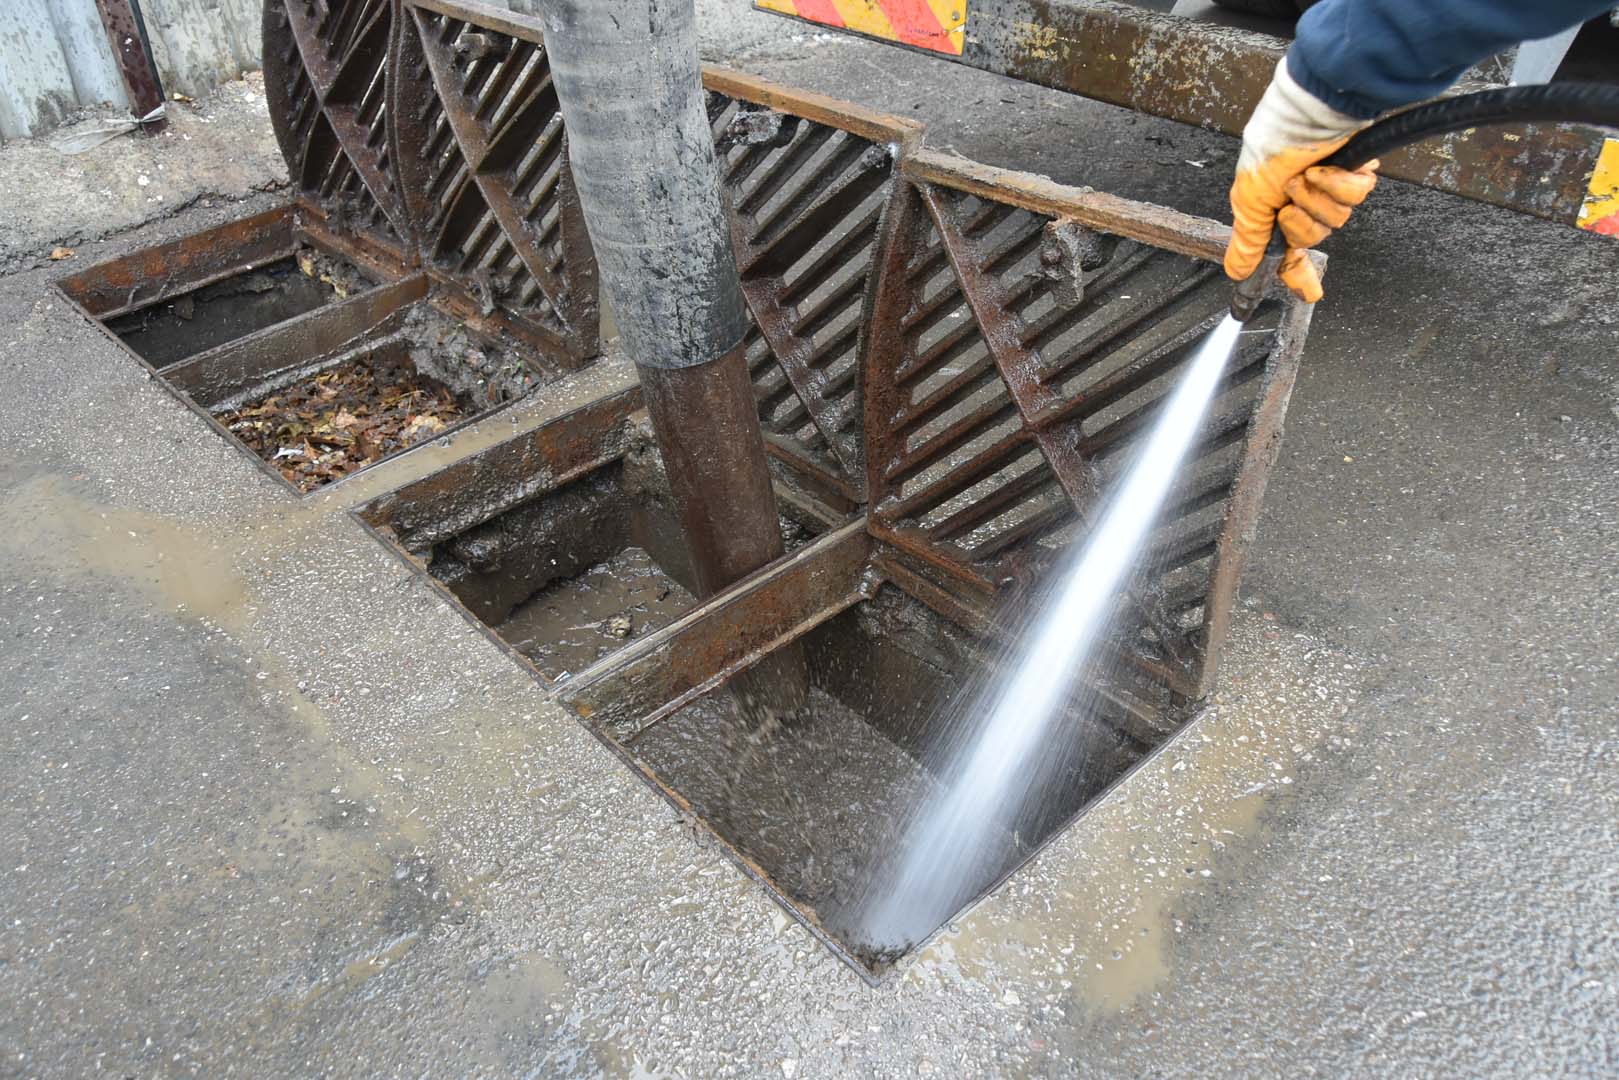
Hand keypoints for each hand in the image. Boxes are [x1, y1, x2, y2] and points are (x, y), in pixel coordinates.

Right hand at [1225, 59, 1380, 303]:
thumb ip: (1247, 240)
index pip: (1289, 251)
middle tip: (1290, 203)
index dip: (1298, 273)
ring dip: (1318, 198)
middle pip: (1313, 238)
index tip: (1311, 294)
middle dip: (1301, 222)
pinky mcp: (1356, 173)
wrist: (1307, 111)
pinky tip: (1328, 167)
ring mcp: (1332, 188)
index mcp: (1276, 211)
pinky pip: (1356, 195)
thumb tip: (1235, 271)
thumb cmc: (1272, 147)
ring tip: (1307, 175)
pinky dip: (1340, 182)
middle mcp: (1305, 201)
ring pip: (1336, 218)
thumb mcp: (1249, 199)